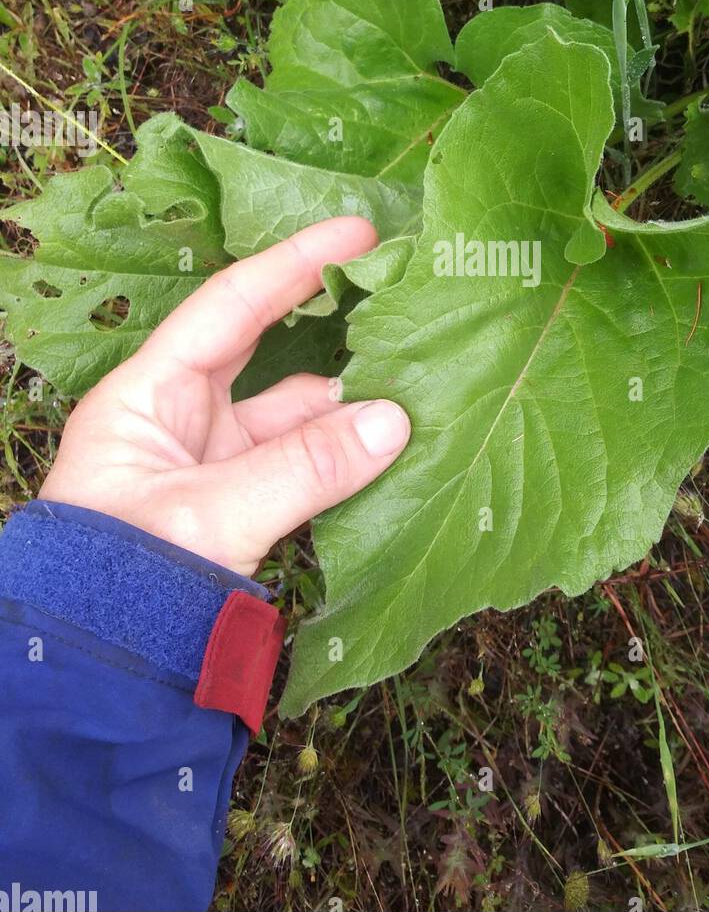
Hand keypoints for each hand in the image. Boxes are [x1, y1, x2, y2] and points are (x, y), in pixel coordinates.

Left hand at [39, 218, 409, 576]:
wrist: (88, 679)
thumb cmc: (121, 586)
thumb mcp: (212, 517)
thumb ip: (306, 467)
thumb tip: (396, 420)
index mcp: (146, 397)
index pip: (229, 306)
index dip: (294, 264)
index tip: (358, 233)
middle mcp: (178, 420)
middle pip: (266, 354)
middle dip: (327, 328)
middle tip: (397, 298)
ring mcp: (209, 467)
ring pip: (292, 419)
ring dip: (348, 409)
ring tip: (417, 392)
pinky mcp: (237, 510)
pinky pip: (301, 467)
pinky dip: (343, 458)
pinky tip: (391, 450)